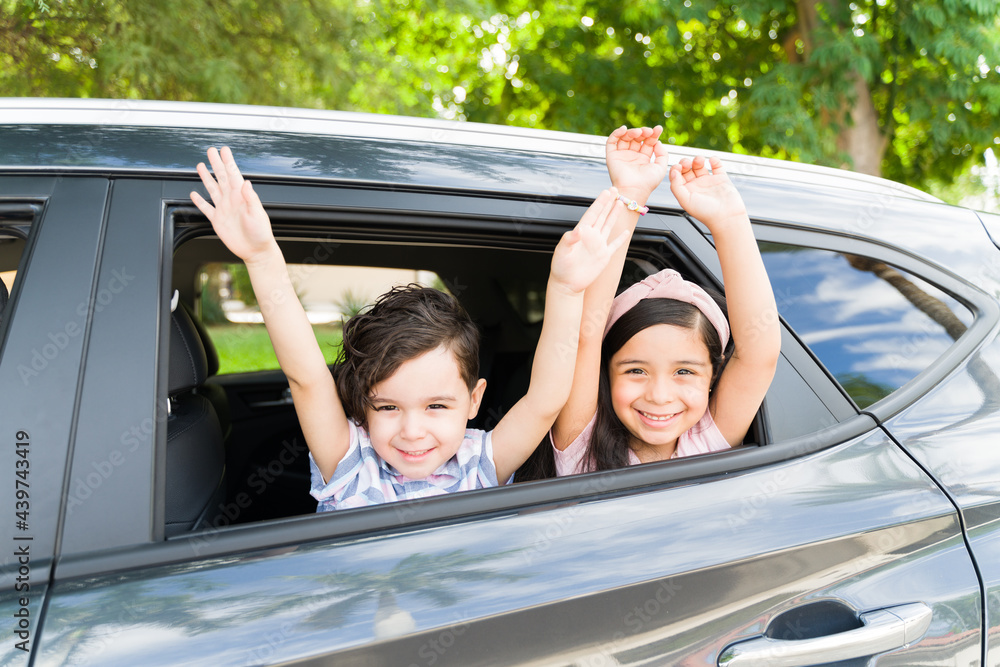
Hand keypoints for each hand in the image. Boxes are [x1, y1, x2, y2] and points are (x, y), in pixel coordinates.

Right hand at [190, 147, 276, 262]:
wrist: (255, 250)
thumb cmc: (261, 233)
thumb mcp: (257, 214)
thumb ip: (250, 198)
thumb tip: (246, 182)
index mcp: (241, 196)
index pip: (233, 174)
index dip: (228, 162)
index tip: (224, 150)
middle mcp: (231, 200)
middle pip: (221, 177)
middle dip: (216, 164)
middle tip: (211, 151)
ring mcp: (223, 209)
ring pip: (212, 189)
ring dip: (207, 177)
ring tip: (201, 166)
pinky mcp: (217, 220)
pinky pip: (206, 208)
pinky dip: (199, 201)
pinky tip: (194, 194)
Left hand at [550, 189, 628, 292]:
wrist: (567, 284)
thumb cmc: (560, 268)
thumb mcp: (561, 252)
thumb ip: (569, 239)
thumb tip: (578, 230)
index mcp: (581, 233)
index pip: (592, 214)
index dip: (600, 202)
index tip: (606, 192)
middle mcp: (590, 237)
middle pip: (601, 216)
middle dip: (608, 203)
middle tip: (615, 190)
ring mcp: (598, 245)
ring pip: (608, 226)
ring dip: (614, 215)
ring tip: (620, 203)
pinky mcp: (603, 256)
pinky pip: (614, 245)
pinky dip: (621, 238)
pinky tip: (626, 231)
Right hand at [605, 126, 669, 199]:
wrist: (634, 190)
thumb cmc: (647, 183)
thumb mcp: (661, 167)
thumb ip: (662, 154)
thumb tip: (657, 142)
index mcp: (643, 159)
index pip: (648, 142)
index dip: (653, 134)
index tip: (658, 129)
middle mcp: (632, 156)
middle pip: (637, 138)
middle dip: (643, 132)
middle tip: (647, 131)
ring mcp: (622, 156)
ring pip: (625, 138)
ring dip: (631, 132)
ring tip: (638, 133)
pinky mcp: (612, 156)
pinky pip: (611, 141)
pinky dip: (616, 133)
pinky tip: (623, 129)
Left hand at [669, 156, 747, 228]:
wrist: (726, 217)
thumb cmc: (706, 213)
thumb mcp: (685, 201)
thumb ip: (676, 186)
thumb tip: (673, 172)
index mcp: (686, 191)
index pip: (677, 177)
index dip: (676, 169)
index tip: (678, 166)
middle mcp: (696, 186)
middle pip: (687, 169)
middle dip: (686, 163)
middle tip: (687, 162)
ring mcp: (709, 182)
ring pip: (700, 166)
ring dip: (698, 160)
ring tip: (700, 160)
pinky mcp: (721, 179)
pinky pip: (717, 166)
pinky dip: (715, 161)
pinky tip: (712, 160)